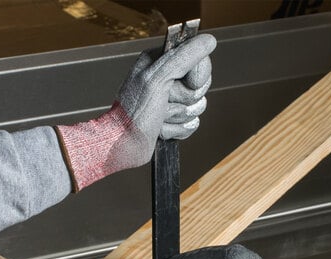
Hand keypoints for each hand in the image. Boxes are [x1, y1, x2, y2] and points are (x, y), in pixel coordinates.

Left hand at [55, 34, 216, 189]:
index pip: (198, 59)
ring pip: (197, 106)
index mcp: (161, 61)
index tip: (187, 82)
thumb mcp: (158, 78)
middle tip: (165, 101)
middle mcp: (166, 78)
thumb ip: (184, 57)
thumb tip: (207, 41)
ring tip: (159, 117)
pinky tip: (160, 129)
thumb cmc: (134, 112)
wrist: (122, 145)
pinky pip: (191, 124)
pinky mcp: (173, 120)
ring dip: (178, 116)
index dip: (197, 75)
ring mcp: (169, 100)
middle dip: (185, 99)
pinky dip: (177, 130)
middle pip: (200, 86)